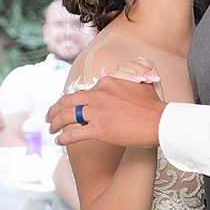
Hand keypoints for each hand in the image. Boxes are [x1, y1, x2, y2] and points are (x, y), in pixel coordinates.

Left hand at [45, 70, 164, 148]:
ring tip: (51, 129)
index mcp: (106, 83)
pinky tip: (59, 141)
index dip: (71, 100)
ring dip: (56, 123)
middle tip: (48, 117)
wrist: (160, 121)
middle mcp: (99, 94)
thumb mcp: (141, 83)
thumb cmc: (154, 105)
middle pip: (68, 101)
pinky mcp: (99, 129)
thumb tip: (137, 68)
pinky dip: (63, 138)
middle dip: (55, 110)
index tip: (66, 106)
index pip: (82, 92)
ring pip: (67, 116)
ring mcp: (97, 112)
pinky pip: (74, 133)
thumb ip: (132, 76)